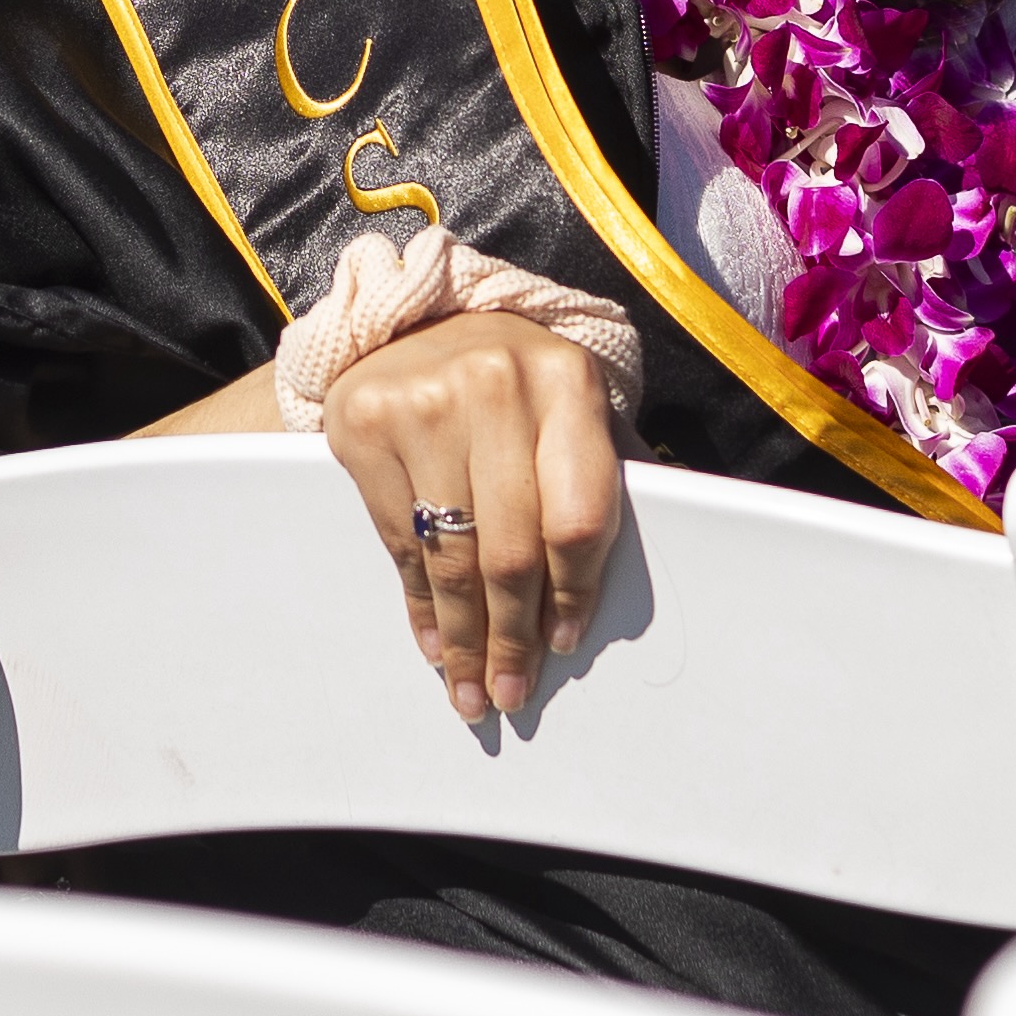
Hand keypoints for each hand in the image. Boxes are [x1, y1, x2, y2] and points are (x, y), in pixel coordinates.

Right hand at [313, 313, 620, 721]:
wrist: (417, 322)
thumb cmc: (516, 385)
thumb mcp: (572, 407)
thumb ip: (605, 476)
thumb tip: (650, 571)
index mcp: (566, 381)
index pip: (578, 517)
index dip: (572, 594)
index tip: (562, 644)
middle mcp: (495, 385)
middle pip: (511, 548)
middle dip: (512, 637)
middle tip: (511, 692)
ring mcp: (422, 403)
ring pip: (452, 555)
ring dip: (463, 638)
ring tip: (470, 689)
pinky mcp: (364, 425)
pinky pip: (400, 541)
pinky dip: (419, 603)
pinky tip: (433, 640)